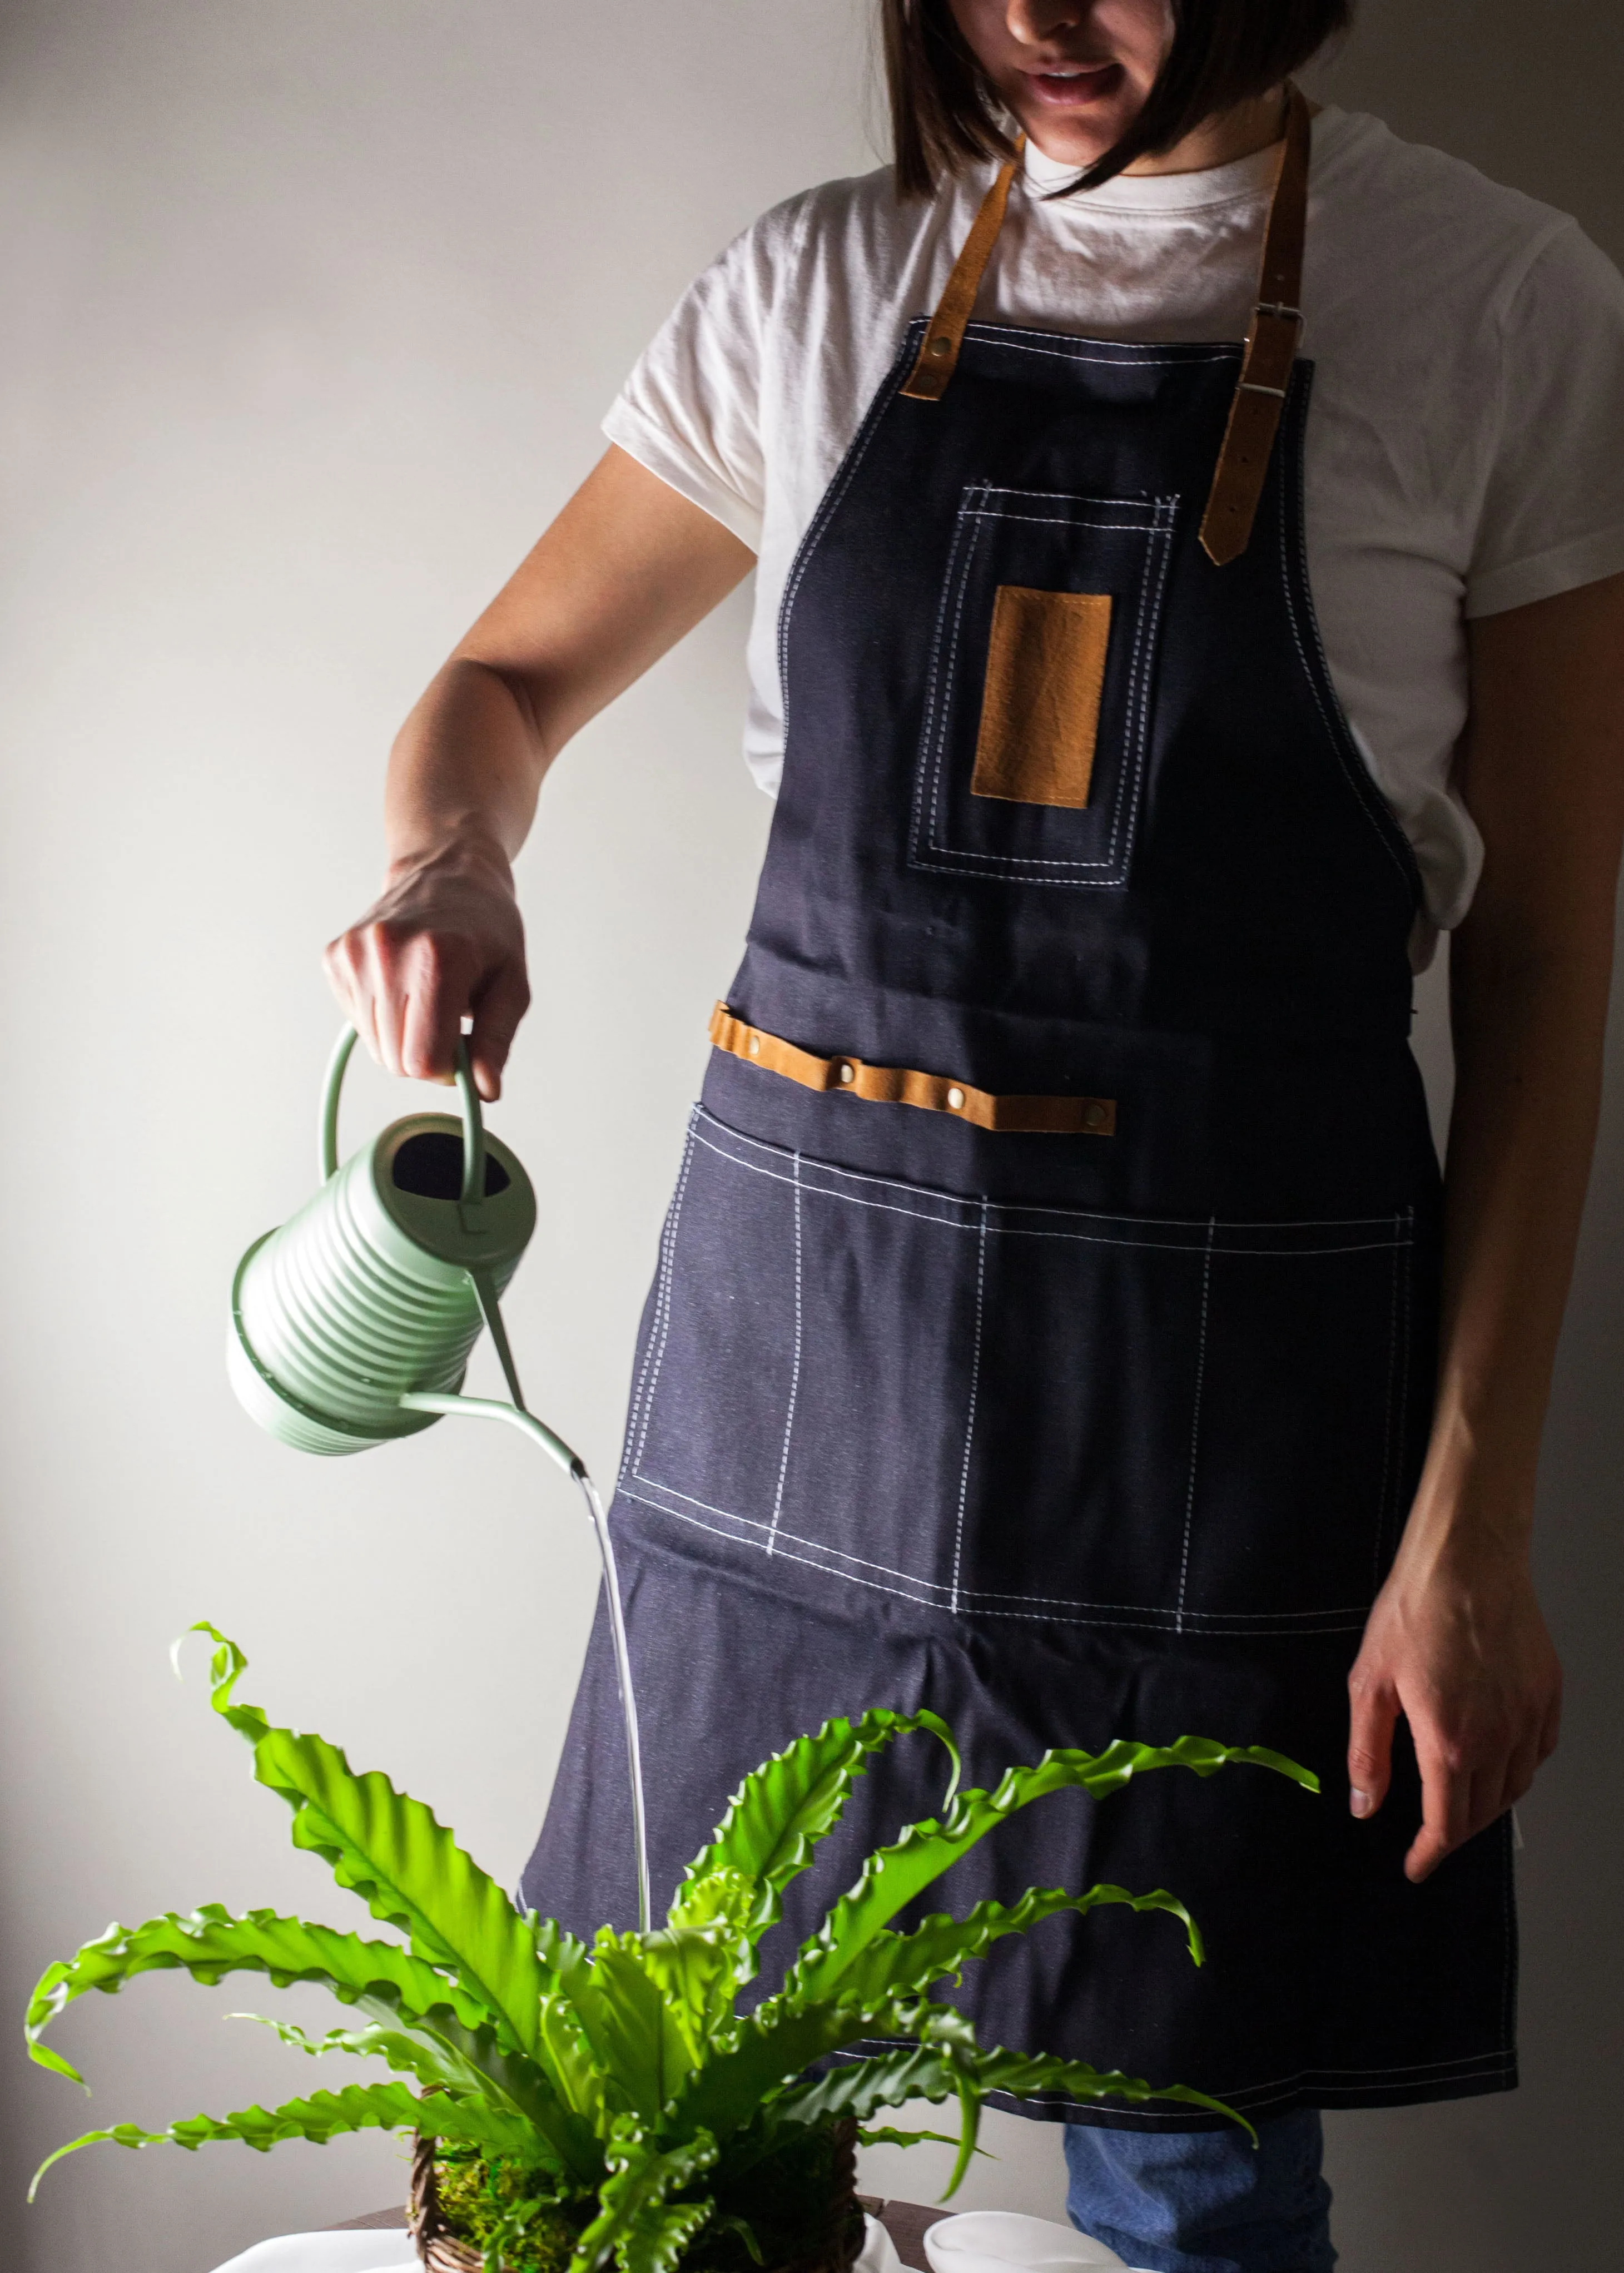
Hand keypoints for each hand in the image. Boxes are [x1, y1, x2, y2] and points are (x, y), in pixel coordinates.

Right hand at [324, 839, 529, 1101]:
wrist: (448, 871)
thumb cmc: (487, 931)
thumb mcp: (511, 984)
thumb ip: (496, 1040)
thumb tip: (485, 1092)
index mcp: (437, 958)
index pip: (422, 1060)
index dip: (447, 1069)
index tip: (463, 1046)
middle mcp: (387, 952)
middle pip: (395, 1060)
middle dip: (426, 1055)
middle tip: (449, 1017)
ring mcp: (354, 952)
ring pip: (375, 1046)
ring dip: (404, 1037)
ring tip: (426, 995)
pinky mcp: (335, 956)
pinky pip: (358, 1021)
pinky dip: (382, 1017)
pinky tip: (402, 982)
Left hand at [1346, 1536, 1560, 1881]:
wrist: (1466, 1559)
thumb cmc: (1414, 1611)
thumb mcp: (1369, 1683)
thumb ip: (1367, 1751)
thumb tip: (1365, 1804)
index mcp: (1451, 1742)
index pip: (1447, 1823)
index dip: (1431, 1853)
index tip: (1416, 1866)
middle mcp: (1498, 1738)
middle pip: (1483, 1812)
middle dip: (1455, 1832)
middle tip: (1433, 1834)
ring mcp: (1529, 1715)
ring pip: (1517, 1785)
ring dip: (1488, 1804)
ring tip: (1462, 1800)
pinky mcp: (1548, 1692)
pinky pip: (1539, 1750)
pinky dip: (1520, 1767)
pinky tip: (1499, 1758)